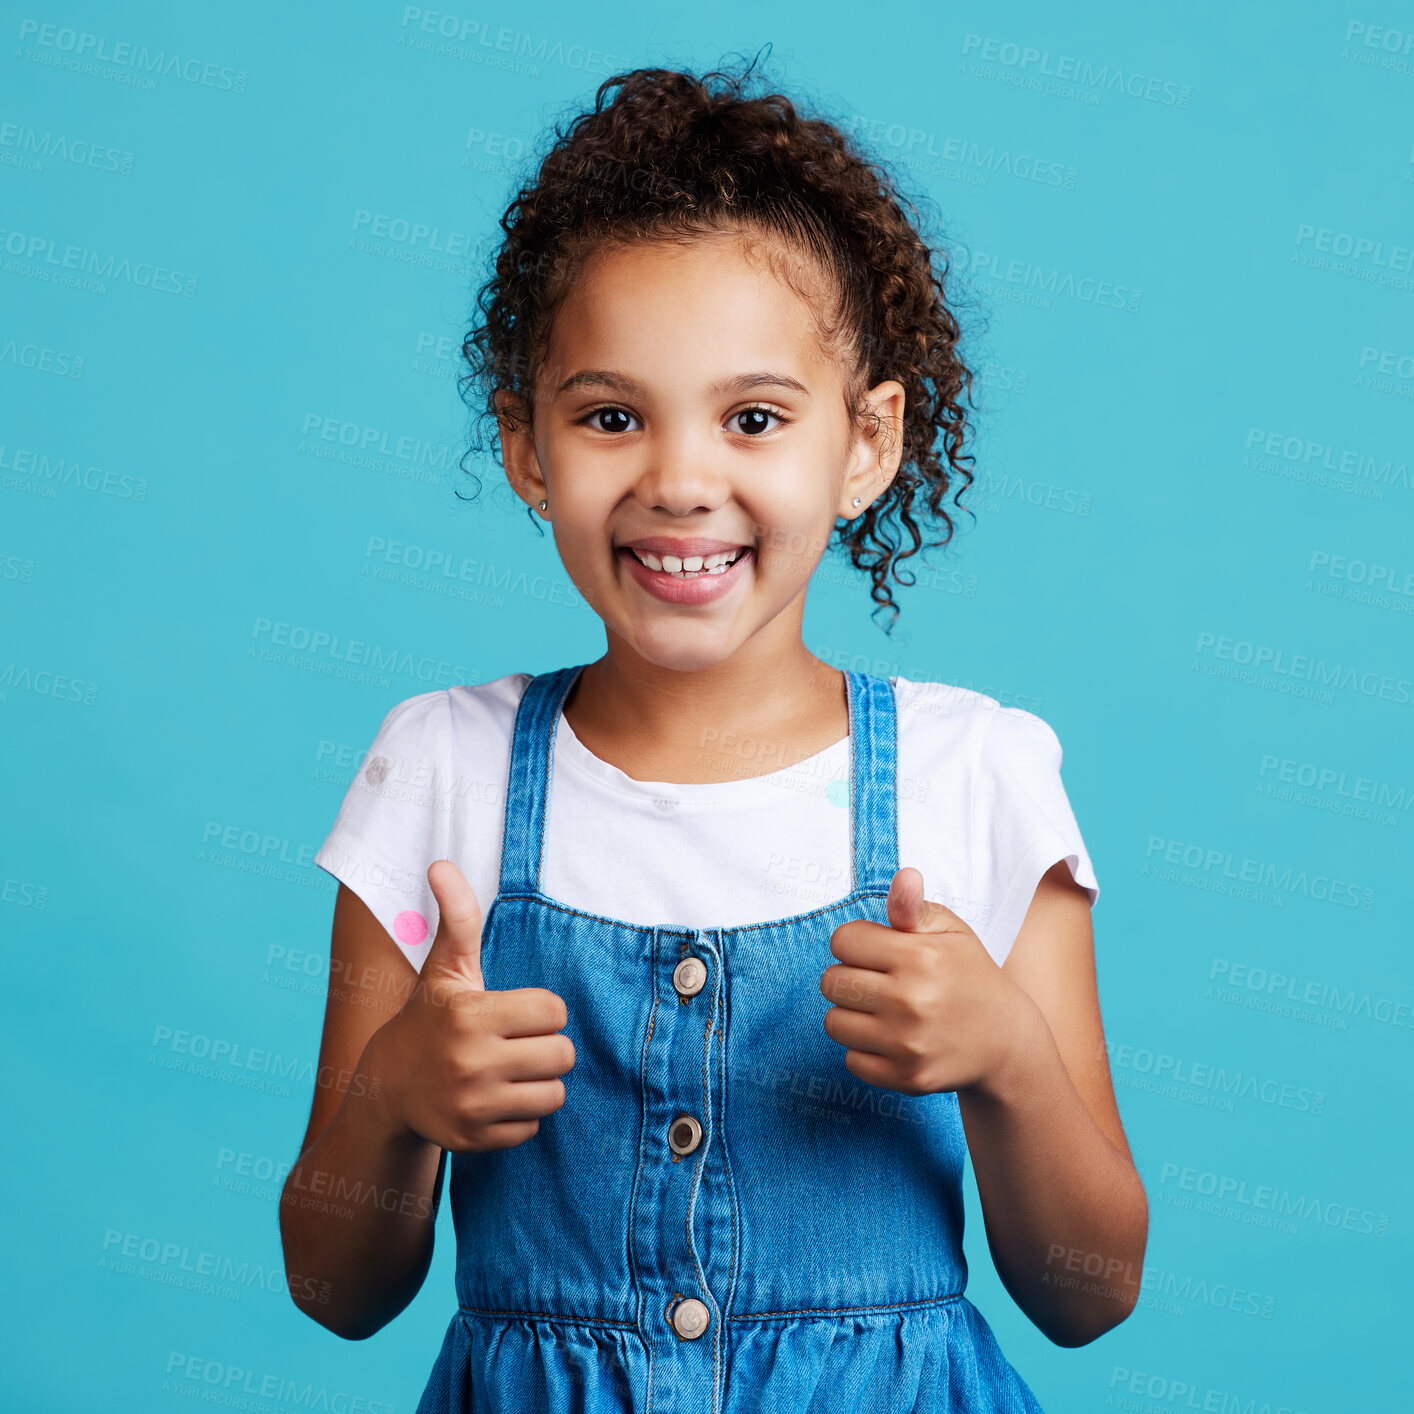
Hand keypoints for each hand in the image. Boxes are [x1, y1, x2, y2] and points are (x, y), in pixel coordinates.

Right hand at [368, 859, 575, 1151]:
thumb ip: (457, 916)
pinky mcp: (474, 1142)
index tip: (516, 1013)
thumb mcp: (445, 967)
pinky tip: (494, 1100)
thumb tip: (441, 864)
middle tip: (516, 1044)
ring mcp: (472, 1107)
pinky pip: (533, 1128)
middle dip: (545, 1048)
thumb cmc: (430, 1018)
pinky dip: (520, 1117)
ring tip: (510, 1071)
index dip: (541, 1011)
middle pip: (561, 1055)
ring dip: (539, 1083)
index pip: (555, 1012)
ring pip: (554, 1095)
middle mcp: (471, 1063)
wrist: (387, 1090)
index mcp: (470, 1015)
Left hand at [819, 866, 1036, 1097]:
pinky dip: (865, 1050)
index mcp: (921, 957)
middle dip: (851, 976)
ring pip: (834, 1022)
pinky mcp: (906, 1078)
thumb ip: (915, 906)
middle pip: (831, 981)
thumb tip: (904, 877)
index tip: (878, 950)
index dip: (857, 942)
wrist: (1005, 1042)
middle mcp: (911, 1001)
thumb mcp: (951, 932)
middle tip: (880, 981)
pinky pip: (851, 1060)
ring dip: (852, 1014)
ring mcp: (908, 1044)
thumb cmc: (969, 976)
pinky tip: (892, 1039)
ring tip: (883, 1010)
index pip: (843, 940)